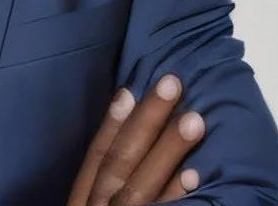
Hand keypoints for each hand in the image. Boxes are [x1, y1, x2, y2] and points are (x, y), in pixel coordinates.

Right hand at [66, 74, 204, 204]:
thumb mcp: (93, 202)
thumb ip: (107, 178)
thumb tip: (129, 126)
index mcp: (83, 196)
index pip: (98, 154)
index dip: (112, 121)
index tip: (129, 89)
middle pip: (120, 161)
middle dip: (146, 121)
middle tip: (172, 84)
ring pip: (140, 185)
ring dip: (167, 151)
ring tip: (195, 121)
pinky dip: (175, 196)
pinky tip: (195, 175)